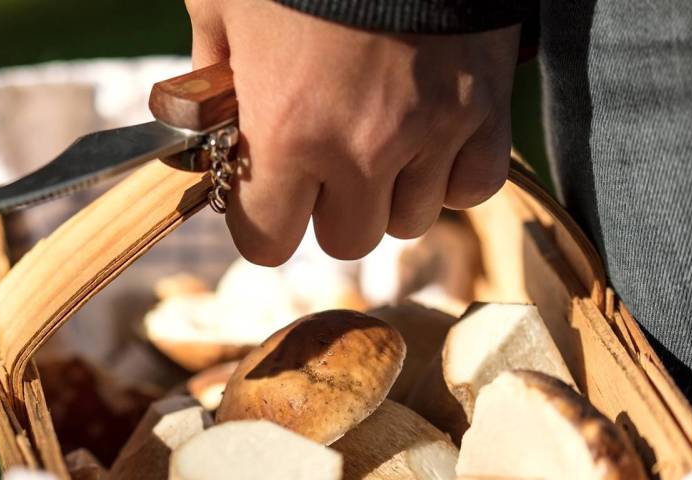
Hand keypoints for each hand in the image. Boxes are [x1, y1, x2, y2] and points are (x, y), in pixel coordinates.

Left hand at [186, 0, 520, 263]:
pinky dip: (452, 175)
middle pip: (346, 241)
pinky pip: (473, 188)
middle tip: (322, 161)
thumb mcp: (222, 4)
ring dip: (390, 195)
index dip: (262, 221)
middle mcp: (361, 149)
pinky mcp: (485, 109)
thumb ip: (211, 76)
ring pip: (410, 221)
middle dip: (328, 209)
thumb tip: (206, 124)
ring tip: (378, 139)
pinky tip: (430, 138)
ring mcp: (431, 133)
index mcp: (287, 133)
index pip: (269, 243)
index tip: (265, 194)